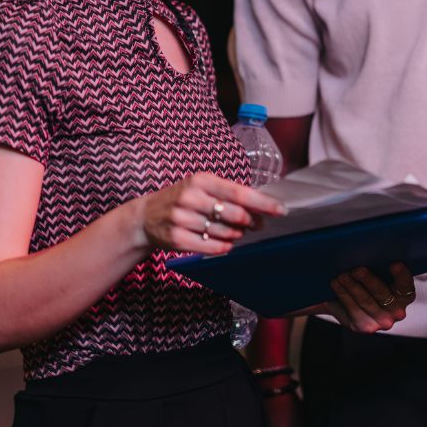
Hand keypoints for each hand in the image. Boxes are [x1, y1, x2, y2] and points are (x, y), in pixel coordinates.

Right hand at [133, 172, 285, 254]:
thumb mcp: (201, 188)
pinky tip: (226, 243)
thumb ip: (229, 194)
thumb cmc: (182, 200)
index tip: (280, 210)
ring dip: (237, 235)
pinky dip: (224, 247)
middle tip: (255, 225)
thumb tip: (262, 206)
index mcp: (200, 180)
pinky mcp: (176, 239)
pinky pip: (212, 247)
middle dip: (250, 222)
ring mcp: (181, 218)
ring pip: (225, 232)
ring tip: (236, 232)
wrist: (145, 217)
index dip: (263, 203)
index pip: (239, 192)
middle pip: (235, 214)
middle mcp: (190, 197)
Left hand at [322, 262, 413, 332]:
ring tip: (342, 275)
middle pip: (382, 294)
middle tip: (357, 269)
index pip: (406, 286)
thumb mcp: (381, 275)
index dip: (401, 275)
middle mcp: (396, 311)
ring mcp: (380, 321)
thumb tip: (372, 247)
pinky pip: (352, 309)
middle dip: (369, 280)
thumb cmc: (371, 283)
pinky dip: (343, 294)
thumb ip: (381, 267)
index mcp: (405, 296)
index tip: (394, 263)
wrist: (355, 305)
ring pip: (365, 301)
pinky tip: (336, 284)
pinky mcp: (364, 326)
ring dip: (352, 286)